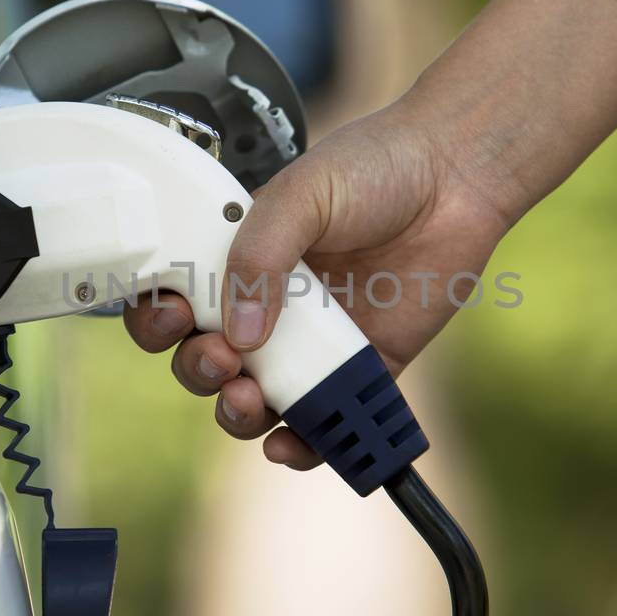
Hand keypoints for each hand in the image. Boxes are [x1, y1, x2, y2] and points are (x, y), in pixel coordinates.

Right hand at [123, 94, 510, 468]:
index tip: (173, 315)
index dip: (161, 319)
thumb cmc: (375, 168)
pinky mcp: (362, 371)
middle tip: (221, 358)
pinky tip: (289, 444)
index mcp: (238, 259)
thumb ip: (262, 254)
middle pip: (208, 362)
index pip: (178, 302)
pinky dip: (301, 446)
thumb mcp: (302, 192)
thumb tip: (241, 334)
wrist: (455, 178)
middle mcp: (268, 307)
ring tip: (248, 399)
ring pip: (255, 401)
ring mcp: (313, 344)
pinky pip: (323, 423)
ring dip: (238, 413)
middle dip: (198, 370)